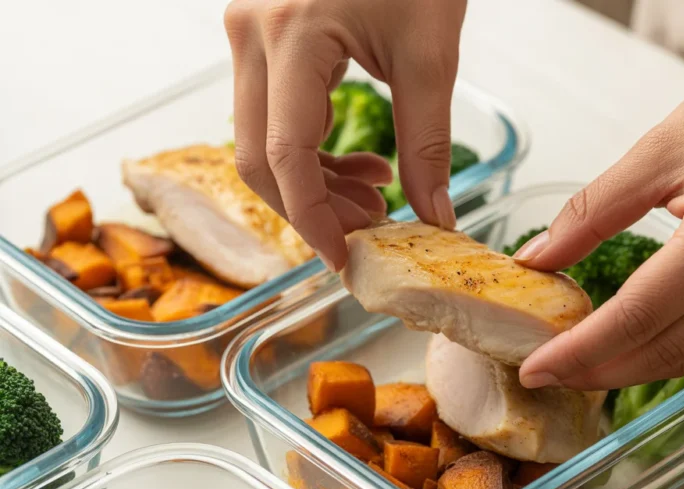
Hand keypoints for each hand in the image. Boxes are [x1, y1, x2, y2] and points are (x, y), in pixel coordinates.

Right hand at [224, 0, 466, 270]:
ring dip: (315, 182)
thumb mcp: (430, 52)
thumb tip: (435, 216)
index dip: (313, 219)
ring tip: (379, 195)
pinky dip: (313, 150)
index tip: (344, 260)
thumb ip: (429, 141)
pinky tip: (364, 162)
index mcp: (291, 35)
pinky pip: (272, 114)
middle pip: (259, 158)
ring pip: (263, 140)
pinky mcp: (261, 38)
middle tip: (372, 227)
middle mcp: (251, 35)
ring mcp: (248, 33)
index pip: (285, 155)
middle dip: (314, 207)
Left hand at [515, 17, 683, 390]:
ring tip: (587, 362)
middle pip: (671, 349)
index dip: (582, 349)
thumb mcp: (658, 149)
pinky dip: (683, 346)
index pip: (640, 314)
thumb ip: (591, 213)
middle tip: (551, 372)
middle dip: (603, 369)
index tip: (537, 367)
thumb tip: (537, 261)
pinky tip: (645, 340)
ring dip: (641, 365)